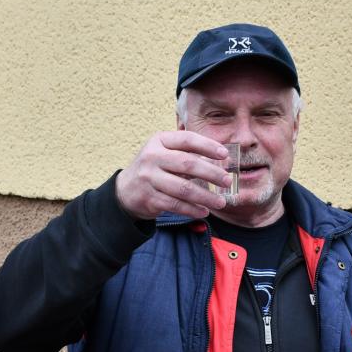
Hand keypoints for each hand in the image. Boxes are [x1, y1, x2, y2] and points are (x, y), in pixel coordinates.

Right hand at [114, 130, 230, 220]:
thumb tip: (221, 161)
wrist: (124, 191)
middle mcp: (152, 157)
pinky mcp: (149, 198)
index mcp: (159, 141)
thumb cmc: (154, 169)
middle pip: (188, 164)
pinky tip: (203, 211)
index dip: (208, 146)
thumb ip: (187, 153)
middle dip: (212, 173)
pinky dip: (192, 210)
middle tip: (227, 181)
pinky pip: (175, 205)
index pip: (187, 139)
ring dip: (205, 197)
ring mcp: (149, 178)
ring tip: (220, 202)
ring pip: (184, 189)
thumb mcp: (164, 153)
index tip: (224, 155)